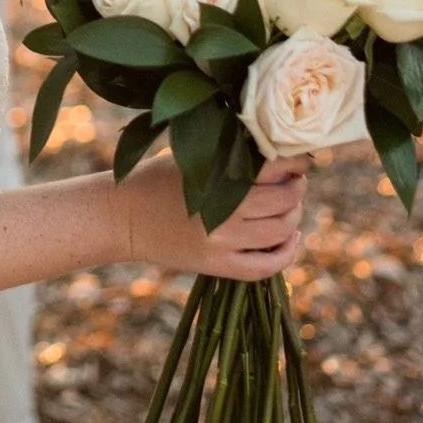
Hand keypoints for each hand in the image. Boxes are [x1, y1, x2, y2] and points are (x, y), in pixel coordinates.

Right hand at [120, 154, 307, 281]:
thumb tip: (279, 155)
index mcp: (216, 174)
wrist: (123, 217)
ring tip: (290, 207)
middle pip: (284, 200)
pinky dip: (286, 253)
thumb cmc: (157, 179)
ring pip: (280, 231)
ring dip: (294, 217)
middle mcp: (222, 209)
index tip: (300, 160)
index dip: (296, 163)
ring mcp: (221, 240)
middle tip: (296, 182)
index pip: (274, 166)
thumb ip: (231, 157)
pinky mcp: (216, 265)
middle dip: (297, 189)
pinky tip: (290, 238)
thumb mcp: (192, 157)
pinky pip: (265, 267)